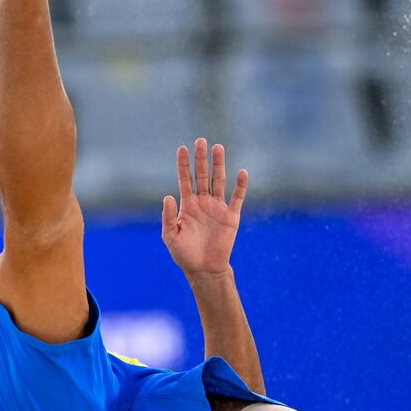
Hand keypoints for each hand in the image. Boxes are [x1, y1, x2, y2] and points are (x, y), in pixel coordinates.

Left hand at [161, 139, 247, 277]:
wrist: (204, 269)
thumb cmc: (184, 254)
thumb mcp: (170, 235)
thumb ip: (167, 216)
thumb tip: (168, 196)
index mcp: (187, 205)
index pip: (185, 180)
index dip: (183, 164)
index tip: (182, 149)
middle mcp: (203, 202)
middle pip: (202, 175)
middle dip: (201, 159)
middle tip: (201, 141)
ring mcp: (217, 208)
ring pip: (219, 181)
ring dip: (219, 165)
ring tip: (218, 147)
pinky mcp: (231, 217)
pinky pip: (237, 198)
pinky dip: (240, 186)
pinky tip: (242, 172)